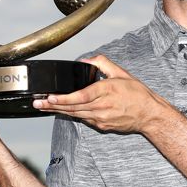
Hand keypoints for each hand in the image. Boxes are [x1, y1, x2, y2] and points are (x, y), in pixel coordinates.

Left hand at [32, 55, 167, 132]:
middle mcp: (102, 107)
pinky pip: (83, 119)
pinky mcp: (101, 126)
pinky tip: (61, 110)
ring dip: (58, 110)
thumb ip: (103, 63)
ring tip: (43, 106)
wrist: (149, 115)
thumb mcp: (122, 73)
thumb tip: (86, 60)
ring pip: (75, 115)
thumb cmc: (138, 94)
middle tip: (37, 103)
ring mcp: (101, 119)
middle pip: (73, 107)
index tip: (50, 97)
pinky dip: (71, 114)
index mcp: (106, 91)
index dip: (63, 98)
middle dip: (53, 105)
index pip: (80, 96)